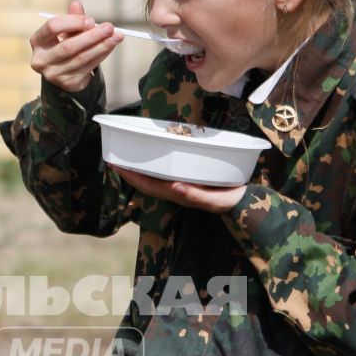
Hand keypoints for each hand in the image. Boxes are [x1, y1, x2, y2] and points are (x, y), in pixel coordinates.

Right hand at [31, 0, 122, 93]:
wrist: (64, 71)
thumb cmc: (65, 43)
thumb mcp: (66, 30)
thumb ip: (72, 18)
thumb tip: (76, 4)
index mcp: (37, 41)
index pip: (52, 27)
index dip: (72, 22)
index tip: (91, 20)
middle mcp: (41, 60)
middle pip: (68, 46)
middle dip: (91, 36)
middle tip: (109, 27)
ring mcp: (54, 74)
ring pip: (81, 58)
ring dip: (102, 46)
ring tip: (117, 36)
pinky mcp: (68, 83)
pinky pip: (88, 67)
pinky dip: (102, 55)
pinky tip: (111, 46)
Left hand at [110, 164, 247, 213]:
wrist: (242, 202)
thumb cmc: (227, 201)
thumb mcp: (214, 200)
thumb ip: (195, 195)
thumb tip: (175, 187)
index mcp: (177, 194)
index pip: (147, 185)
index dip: (130, 175)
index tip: (114, 165)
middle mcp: (174, 190)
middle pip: (145, 180)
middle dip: (128, 170)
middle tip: (113, 155)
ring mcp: (180, 185)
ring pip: (153, 176)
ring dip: (138, 166)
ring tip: (126, 153)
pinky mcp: (187, 179)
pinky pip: (165, 171)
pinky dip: (154, 164)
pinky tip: (151, 155)